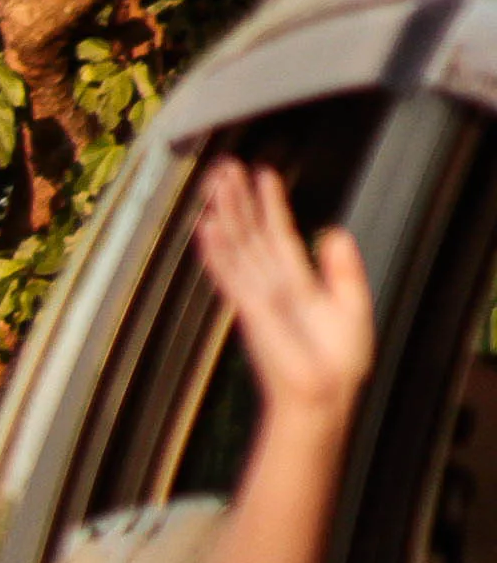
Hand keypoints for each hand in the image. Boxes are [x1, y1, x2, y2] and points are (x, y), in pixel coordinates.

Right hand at [194, 158, 373, 428]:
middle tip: (224, 167)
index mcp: (296, 281)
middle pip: (250, 233)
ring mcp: (258, 295)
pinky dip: (219, 251)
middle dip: (237, 199)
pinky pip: (232, 274)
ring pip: (238, 245)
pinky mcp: (252, 310)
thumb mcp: (353, 305)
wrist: (325, 395)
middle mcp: (271, 283)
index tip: (262, 174)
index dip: (270, 203)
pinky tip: (209, 227)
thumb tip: (334, 231)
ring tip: (214, 183)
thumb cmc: (337, 362)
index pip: (278, 234)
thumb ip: (344, 268)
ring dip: (225, 214)